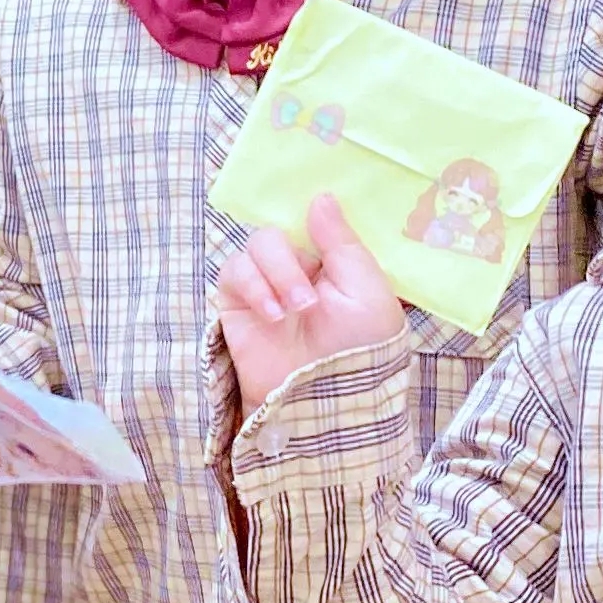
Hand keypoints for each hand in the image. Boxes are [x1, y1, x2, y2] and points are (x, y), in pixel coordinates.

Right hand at [212, 197, 407, 408]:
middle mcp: (300, 271)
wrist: (324, 406)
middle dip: (289, 262)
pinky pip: (233, 272)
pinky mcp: (239, 306)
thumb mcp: (368, 293)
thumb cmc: (360, 352)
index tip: (313, 204)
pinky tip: (271, 314)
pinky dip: (252, 287)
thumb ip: (343, 243)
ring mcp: (267, 288)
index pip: (315, 223)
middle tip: (306, 301)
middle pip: (279, 232)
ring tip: (291, 312)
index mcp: (335, 265)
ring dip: (274, 275)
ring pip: (255, 247)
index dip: (311, 213)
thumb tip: (321, 197)